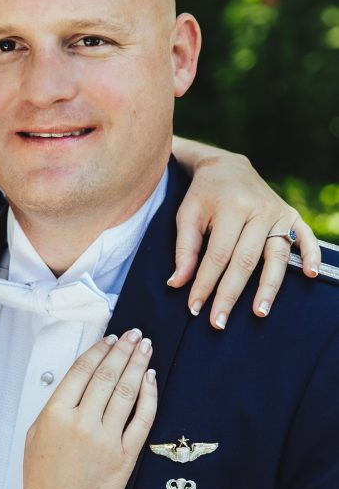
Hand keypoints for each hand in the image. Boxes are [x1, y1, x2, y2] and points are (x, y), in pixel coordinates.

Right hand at [19, 330, 156, 488]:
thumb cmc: (42, 481)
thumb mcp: (35, 435)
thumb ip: (55, 406)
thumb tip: (77, 380)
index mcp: (55, 414)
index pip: (82, 370)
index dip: (99, 350)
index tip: (110, 339)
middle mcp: (81, 423)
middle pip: (108, 375)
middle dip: (124, 350)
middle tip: (134, 335)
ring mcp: (105, 440)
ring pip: (127, 391)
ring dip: (138, 365)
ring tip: (145, 348)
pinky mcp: (125, 457)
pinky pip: (142, 419)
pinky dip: (149, 396)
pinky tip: (151, 380)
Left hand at [171, 149, 319, 328]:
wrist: (228, 167)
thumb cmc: (204, 195)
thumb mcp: (187, 215)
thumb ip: (185, 249)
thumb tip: (178, 284)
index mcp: (231, 207)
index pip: (217, 255)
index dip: (205, 283)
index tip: (194, 308)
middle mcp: (258, 210)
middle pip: (245, 260)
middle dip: (230, 294)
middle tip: (218, 321)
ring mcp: (278, 213)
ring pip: (276, 255)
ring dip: (269, 286)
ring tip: (259, 312)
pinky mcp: (291, 215)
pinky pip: (306, 237)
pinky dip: (310, 255)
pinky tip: (309, 275)